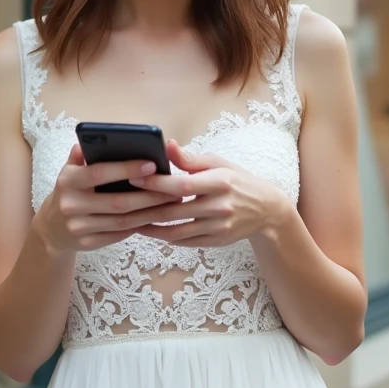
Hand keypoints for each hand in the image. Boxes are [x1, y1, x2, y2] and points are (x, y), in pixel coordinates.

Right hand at [32, 145, 181, 254]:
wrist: (50, 229)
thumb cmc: (69, 192)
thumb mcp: (69, 171)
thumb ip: (83, 155)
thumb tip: (102, 137)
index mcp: (68, 181)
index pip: (100, 173)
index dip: (127, 169)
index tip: (153, 165)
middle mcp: (71, 205)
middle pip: (118, 202)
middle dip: (149, 196)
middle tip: (173, 189)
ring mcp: (78, 227)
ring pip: (122, 222)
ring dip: (149, 213)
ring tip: (170, 204)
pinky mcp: (87, 244)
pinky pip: (119, 235)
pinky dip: (138, 226)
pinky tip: (154, 217)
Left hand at [130, 140, 295, 247]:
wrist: (267, 210)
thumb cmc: (238, 181)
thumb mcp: (219, 163)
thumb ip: (190, 159)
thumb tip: (167, 144)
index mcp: (220, 182)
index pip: (181, 185)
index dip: (155, 184)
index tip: (133, 179)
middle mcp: (220, 207)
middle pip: (173, 212)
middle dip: (144, 209)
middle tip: (121, 204)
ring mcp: (218, 228)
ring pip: (176, 232)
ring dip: (150, 228)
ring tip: (130, 221)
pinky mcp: (216, 242)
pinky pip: (185, 243)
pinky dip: (166, 238)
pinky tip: (150, 230)